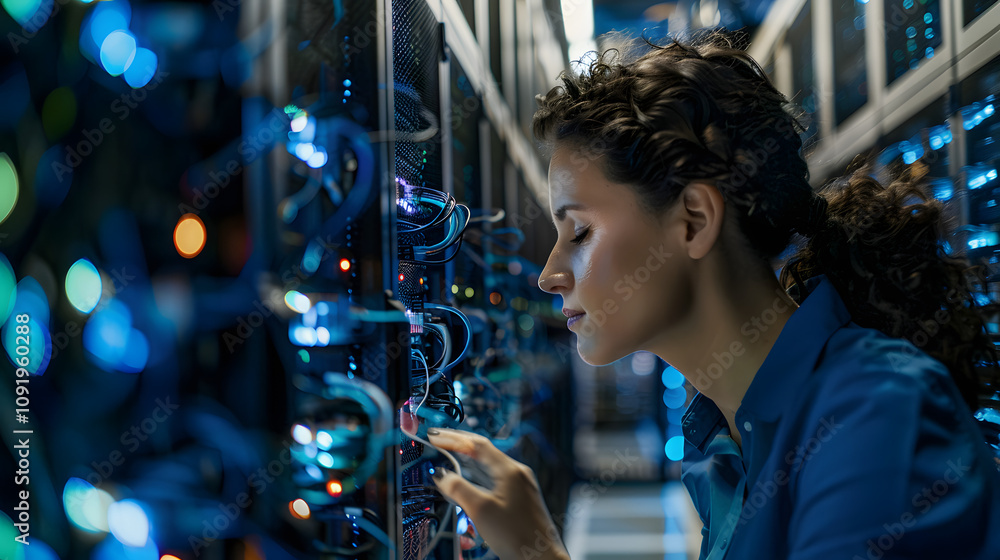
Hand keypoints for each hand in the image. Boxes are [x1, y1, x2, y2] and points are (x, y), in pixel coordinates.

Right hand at [427, 428, 570, 559]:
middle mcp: (518, 473)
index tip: (435, 437)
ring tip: (450, 455)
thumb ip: (458, 488)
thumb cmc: (516, 535)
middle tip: (440, 440)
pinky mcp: (521, 499)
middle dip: (460, 444)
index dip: (453, 439)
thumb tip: (441, 474)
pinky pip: (496, 478)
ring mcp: (521, 485)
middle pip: (484, 451)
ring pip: (490, 465)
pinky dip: (479, 474)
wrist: (541, 558)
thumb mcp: (480, 510)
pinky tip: (470, 481)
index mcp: (510, 470)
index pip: (477, 444)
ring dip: (469, 459)